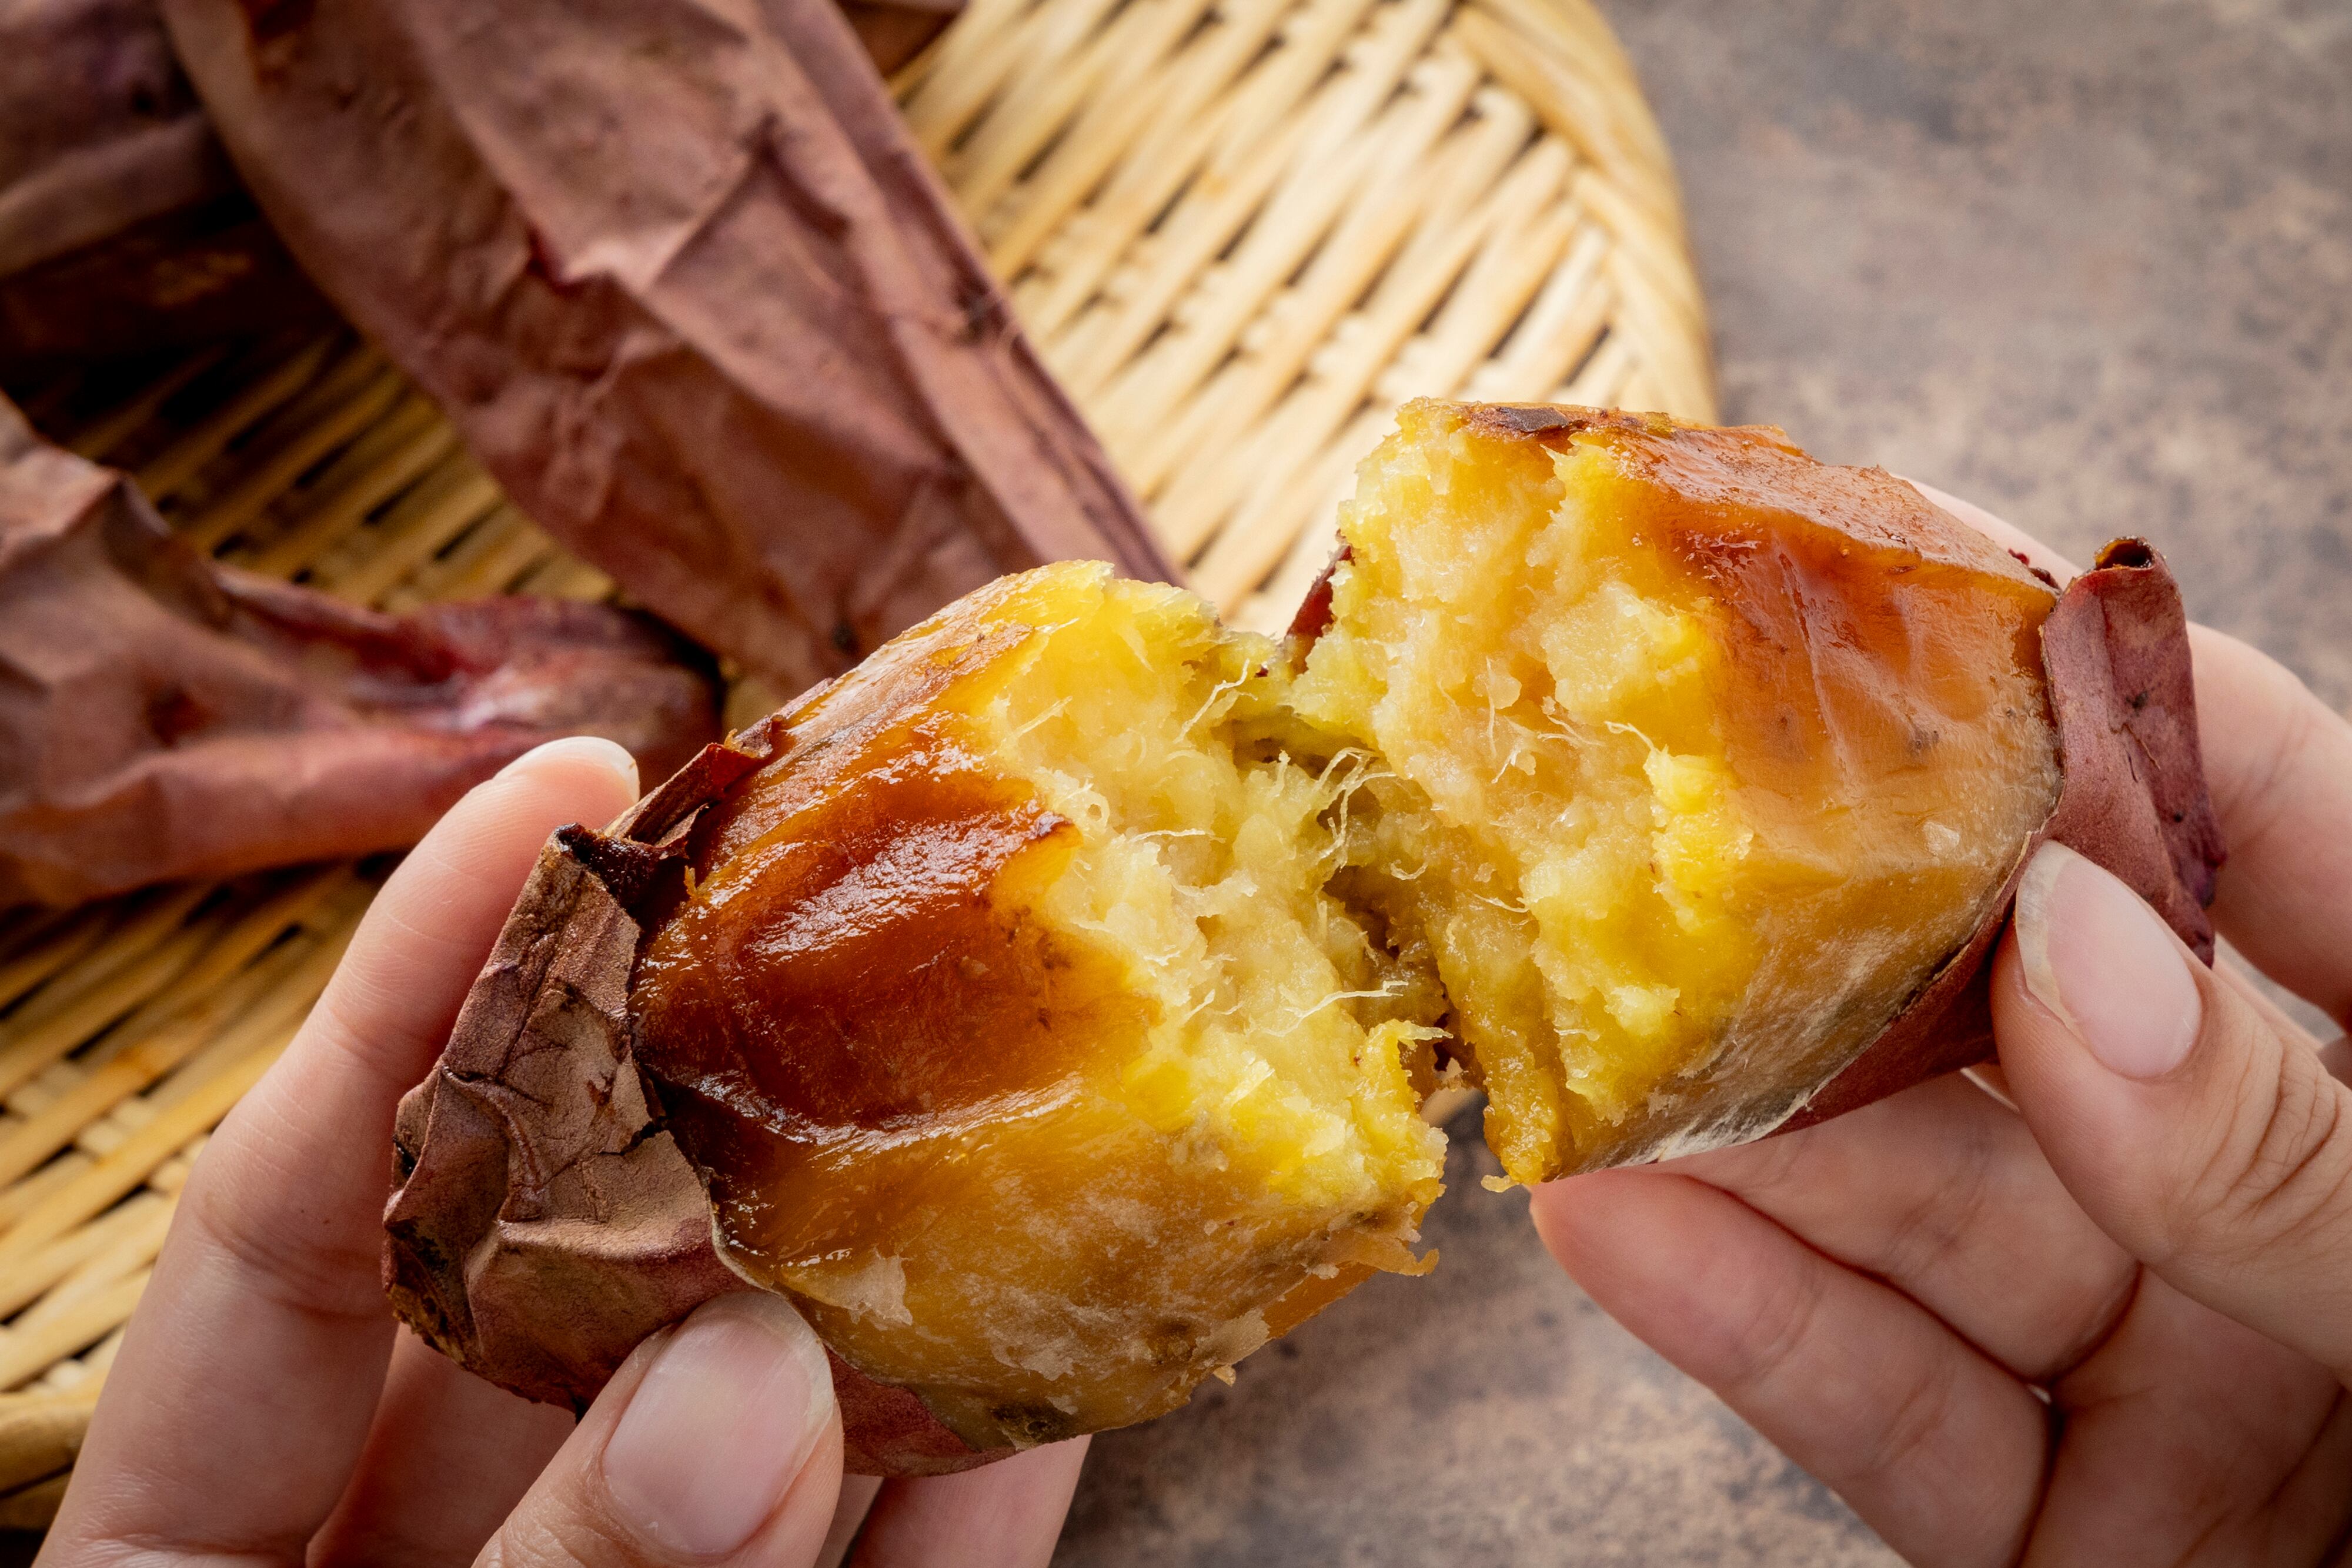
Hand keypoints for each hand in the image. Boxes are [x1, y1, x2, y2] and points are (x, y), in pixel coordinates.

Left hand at [38, 737, 1087, 1567]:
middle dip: (694, 1124)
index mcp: (207, 1541)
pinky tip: (1054, 1382)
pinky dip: (963, 1513)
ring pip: (743, 1437)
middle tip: (828, 927)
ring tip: (997, 1115)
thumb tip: (747, 1380)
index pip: (300, 1206)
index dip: (420, 980)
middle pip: (554, 1295)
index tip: (563, 781)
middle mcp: (408, 1547)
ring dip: (873, 1306)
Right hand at [1532, 493, 2351, 1564]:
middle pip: (2027, 1000)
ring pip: (1926, 1205)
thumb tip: (2072, 937)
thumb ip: (2308, 1138)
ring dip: (1748, 1133)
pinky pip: (1897, 1409)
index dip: (2050, 678)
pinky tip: (1625, 1229)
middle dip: (1837, 929)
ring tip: (1582, 1045)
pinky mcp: (2082, 1517)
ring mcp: (2181, 1348)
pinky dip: (1754, 1322)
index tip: (1857, 582)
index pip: (2239, 793)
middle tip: (1643, 844)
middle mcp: (2295, 1170)